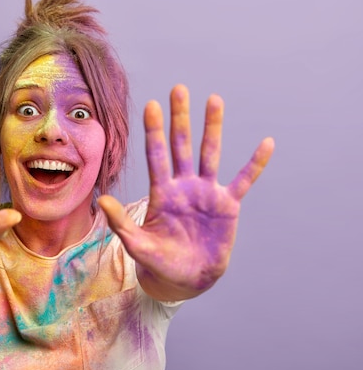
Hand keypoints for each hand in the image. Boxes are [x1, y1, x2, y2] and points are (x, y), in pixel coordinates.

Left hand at [98, 84, 273, 300]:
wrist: (185, 280)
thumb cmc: (158, 262)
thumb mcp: (137, 244)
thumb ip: (121, 221)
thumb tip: (102, 198)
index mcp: (161, 193)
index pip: (156, 156)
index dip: (154, 131)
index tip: (151, 105)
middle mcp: (183, 186)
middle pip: (181, 146)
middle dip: (180, 119)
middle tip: (179, 89)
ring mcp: (206, 193)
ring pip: (210, 154)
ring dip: (212, 128)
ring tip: (214, 99)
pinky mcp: (227, 205)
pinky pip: (244, 180)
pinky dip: (256, 164)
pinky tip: (267, 143)